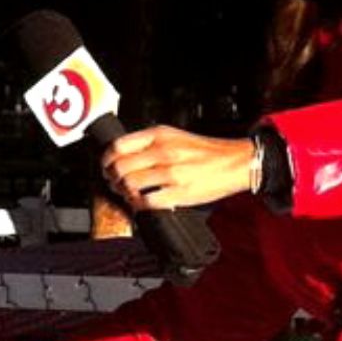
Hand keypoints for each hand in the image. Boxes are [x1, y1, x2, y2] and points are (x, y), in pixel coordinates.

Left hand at [101, 127, 253, 211]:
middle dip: (113, 179)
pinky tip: (142, 203)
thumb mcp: (175, 137)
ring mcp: (171, 173)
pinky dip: (139, 205)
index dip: (107, 159)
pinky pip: (147, 201)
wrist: (234, 163)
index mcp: (160, 135)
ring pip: (130, 184)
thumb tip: (125, 155)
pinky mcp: (179, 193)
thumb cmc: (207, 152)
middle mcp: (163, 152)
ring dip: (124, 192)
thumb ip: (150, 143)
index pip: (119, 146)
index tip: (107, 167)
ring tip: (129, 194)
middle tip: (115, 184)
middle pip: (120, 167)